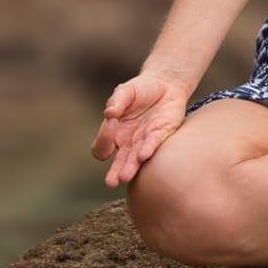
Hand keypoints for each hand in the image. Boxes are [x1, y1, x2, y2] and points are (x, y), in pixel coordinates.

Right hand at [91, 71, 189, 187]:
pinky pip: (153, 144)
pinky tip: (143, 155)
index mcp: (114, 133)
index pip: (101, 146)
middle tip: (111, 183)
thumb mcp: (125, 92)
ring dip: (130, 167)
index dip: (103, 139)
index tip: (110, 125)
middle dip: (115, 172)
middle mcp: (128, 142)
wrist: (165, 84)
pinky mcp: (161, 135)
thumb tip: (109, 113)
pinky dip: (148, 149)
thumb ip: (117, 101)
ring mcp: (144, 141)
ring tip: (125, 176)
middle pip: (118, 162)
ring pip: (135, 159)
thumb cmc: (140, 90)